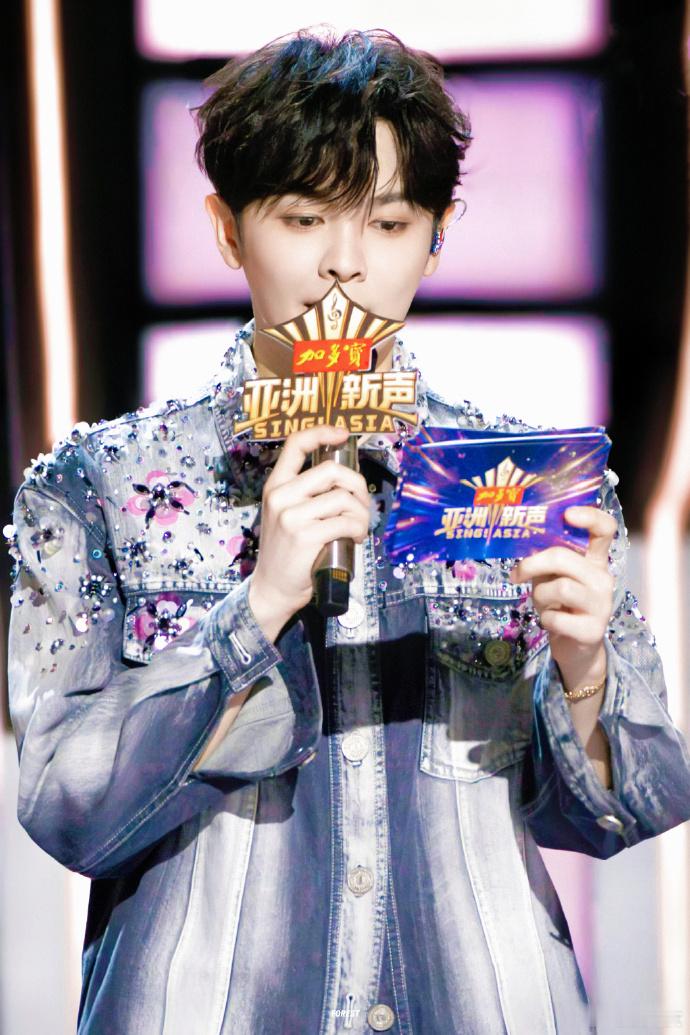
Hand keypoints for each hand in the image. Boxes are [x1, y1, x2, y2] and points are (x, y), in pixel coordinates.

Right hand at [248, 424, 369, 640]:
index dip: (321, 432)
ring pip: (343, 498)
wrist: (273, 587)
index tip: (342, 434)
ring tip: (359, 527)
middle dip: (357, 485)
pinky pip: (345, 522)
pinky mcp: (305, 536)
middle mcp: (280, 496)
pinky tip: (356, 538)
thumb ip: (307, 494)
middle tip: (361, 505)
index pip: (295, 444)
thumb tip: (346, 478)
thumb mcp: (287, 514)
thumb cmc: (288, 551)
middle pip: (331, 471)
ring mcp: (291, 516)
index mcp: (275, 485)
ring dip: (362, 514)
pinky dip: (359, 529)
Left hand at [508, 506, 616, 692]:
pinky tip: (551, 622)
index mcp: (594, 561)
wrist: (576, 648)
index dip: (589, 516)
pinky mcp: (593, 630)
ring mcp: (601, 605)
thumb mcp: (552, 577)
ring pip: (560, 587)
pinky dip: (545, 620)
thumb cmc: (561, 605)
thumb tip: (522, 541)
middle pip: (564, 557)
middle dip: (532, 564)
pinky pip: (556, 617)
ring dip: (540, 596)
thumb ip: (546, 560)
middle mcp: (603, 578)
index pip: (605, 529)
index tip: (567, 514)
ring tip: (542, 604)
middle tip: (517, 574)